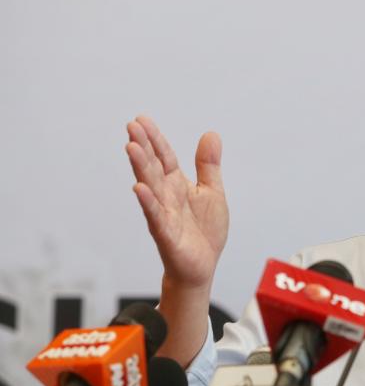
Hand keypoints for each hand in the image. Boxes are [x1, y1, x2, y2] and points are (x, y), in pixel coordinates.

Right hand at [125, 116, 228, 289]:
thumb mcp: (212, 192)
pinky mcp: (166, 234)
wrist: (202, 266)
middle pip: (153, 167)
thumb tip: (210, 134)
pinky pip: (155, 217)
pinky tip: (139, 188)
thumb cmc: (204, 231)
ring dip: (140, 168)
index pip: (164, 157)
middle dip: (143, 147)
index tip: (142, 119)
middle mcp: (167, 196)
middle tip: (131, 126)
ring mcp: (164, 214)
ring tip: (131, 147)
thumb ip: (208, 165)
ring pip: (150, 187)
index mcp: (177, 185)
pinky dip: (148, 203)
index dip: (155, 139)